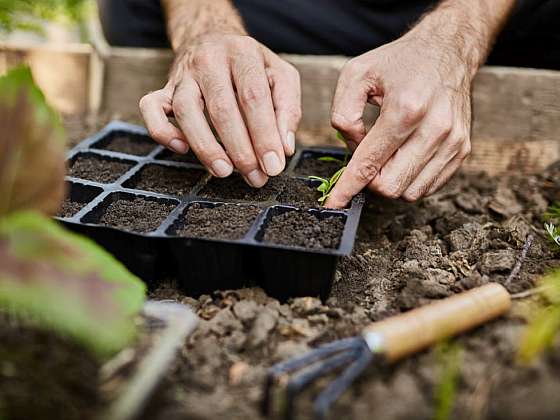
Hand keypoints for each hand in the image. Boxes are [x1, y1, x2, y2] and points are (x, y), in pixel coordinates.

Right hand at [140, 34, 300, 186]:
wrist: (213, 37)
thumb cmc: (251, 65)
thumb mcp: (281, 76)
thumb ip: (288, 109)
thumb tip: (284, 147)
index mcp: (243, 53)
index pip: (253, 97)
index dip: (264, 135)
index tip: (273, 165)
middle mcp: (210, 60)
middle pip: (221, 108)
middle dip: (240, 149)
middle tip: (255, 176)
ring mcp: (183, 74)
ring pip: (185, 110)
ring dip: (205, 147)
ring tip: (224, 171)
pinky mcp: (164, 88)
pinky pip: (150, 108)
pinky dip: (162, 131)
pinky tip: (182, 149)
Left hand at [325, 29, 472, 206]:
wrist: (447, 51)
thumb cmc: (399, 63)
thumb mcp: (356, 74)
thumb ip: (343, 113)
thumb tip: (352, 148)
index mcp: (406, 108)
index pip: (370, 163)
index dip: (347, 188)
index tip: (334, 203)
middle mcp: (435, 128)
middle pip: (390, 186)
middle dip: (370, 181)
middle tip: (366, 159)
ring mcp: (453, 142)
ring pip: (410, 192)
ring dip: (390, 181)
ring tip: (387, 153)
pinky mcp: (462, 150)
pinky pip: (428, 186)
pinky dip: (409, 179)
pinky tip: (403, 157)